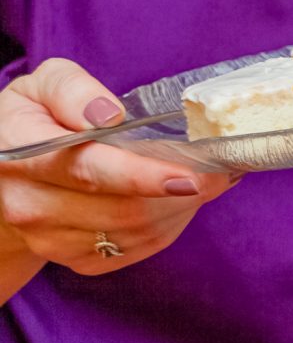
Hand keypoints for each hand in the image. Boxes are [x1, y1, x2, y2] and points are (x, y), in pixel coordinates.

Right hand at [0, 59, 235, 291]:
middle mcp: (29, 205)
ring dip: (180, 210)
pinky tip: (179, 200)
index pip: (90, 172)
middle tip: (220, 169)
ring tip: (206, 179)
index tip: (190, 175)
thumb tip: (108, 114)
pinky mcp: (73, 258)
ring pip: (132, 234)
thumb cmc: (37, 118)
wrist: (8, 174)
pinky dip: (168, 226)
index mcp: (22, 156)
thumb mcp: (45, 85)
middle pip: (119, 211)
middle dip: (180, 193)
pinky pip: (133, 249)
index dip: (144, 176)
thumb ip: (73, 90)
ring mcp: (49, 238)